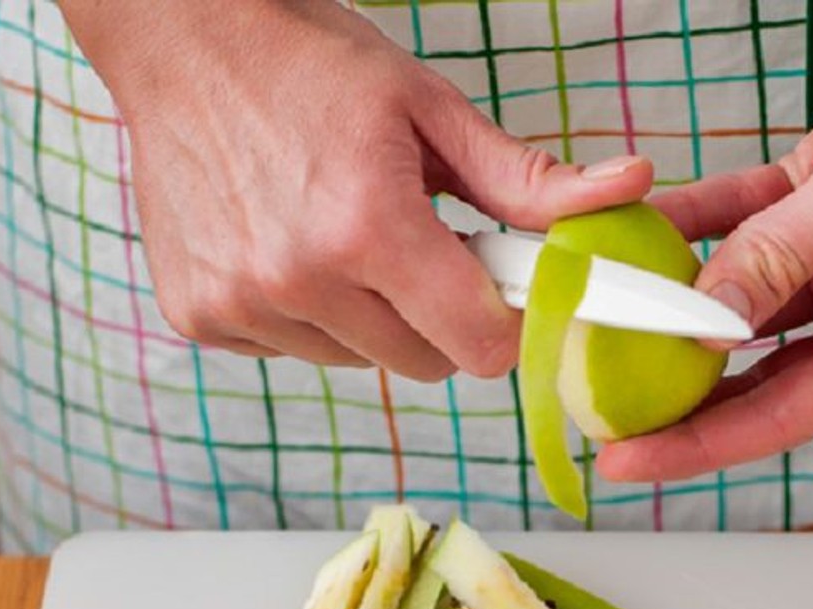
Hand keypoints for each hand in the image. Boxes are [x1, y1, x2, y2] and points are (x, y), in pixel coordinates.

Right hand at [62, 0, 651, 378]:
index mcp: (368, 228)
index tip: (499, 291)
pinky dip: (310, 317)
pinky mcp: (204, 317)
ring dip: (374, 319)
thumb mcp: (431, 109)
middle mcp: (300, 280)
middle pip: (424, 364)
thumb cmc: (310, 63)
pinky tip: (292, 248)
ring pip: (361, 362)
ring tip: (346, 237)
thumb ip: (527, 177)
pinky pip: (295, 351)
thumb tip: (630, 187)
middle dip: (442, 319)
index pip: (478, 347)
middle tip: (422, 249)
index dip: (503, 325)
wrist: (182, 39)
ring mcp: (244, 305)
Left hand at [598, 0, 812, 479]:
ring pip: (744, 304)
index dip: (702, 442)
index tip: (626, 461)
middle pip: (759, 374)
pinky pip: (744, 226)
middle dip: (679, 393)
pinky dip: (697, 227)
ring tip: (603, 329)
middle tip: (597, 408)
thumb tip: (702, 328)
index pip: (789, 413)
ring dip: (678, 308)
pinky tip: (642, 234)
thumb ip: (781, 257)